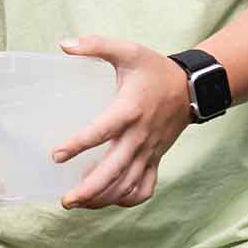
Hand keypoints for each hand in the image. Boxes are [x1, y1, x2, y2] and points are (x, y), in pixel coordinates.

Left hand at [50, 36, 191, 209]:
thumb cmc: (154, 69)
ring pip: (127, 184)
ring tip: (79, 203)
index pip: (101, 131)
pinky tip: (109, 201)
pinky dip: (128, 199)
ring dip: (104, 198)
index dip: (78, 145)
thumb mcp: (128, 50)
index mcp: (128, 110)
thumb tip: (63, 44)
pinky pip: (145, 187)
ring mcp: (149, 151)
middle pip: (114, 170)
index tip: (56, 156)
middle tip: (65, 200)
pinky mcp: (156, 159)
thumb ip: (96, 45)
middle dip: (89, 189)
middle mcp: (139, 136)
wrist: (192, 87)